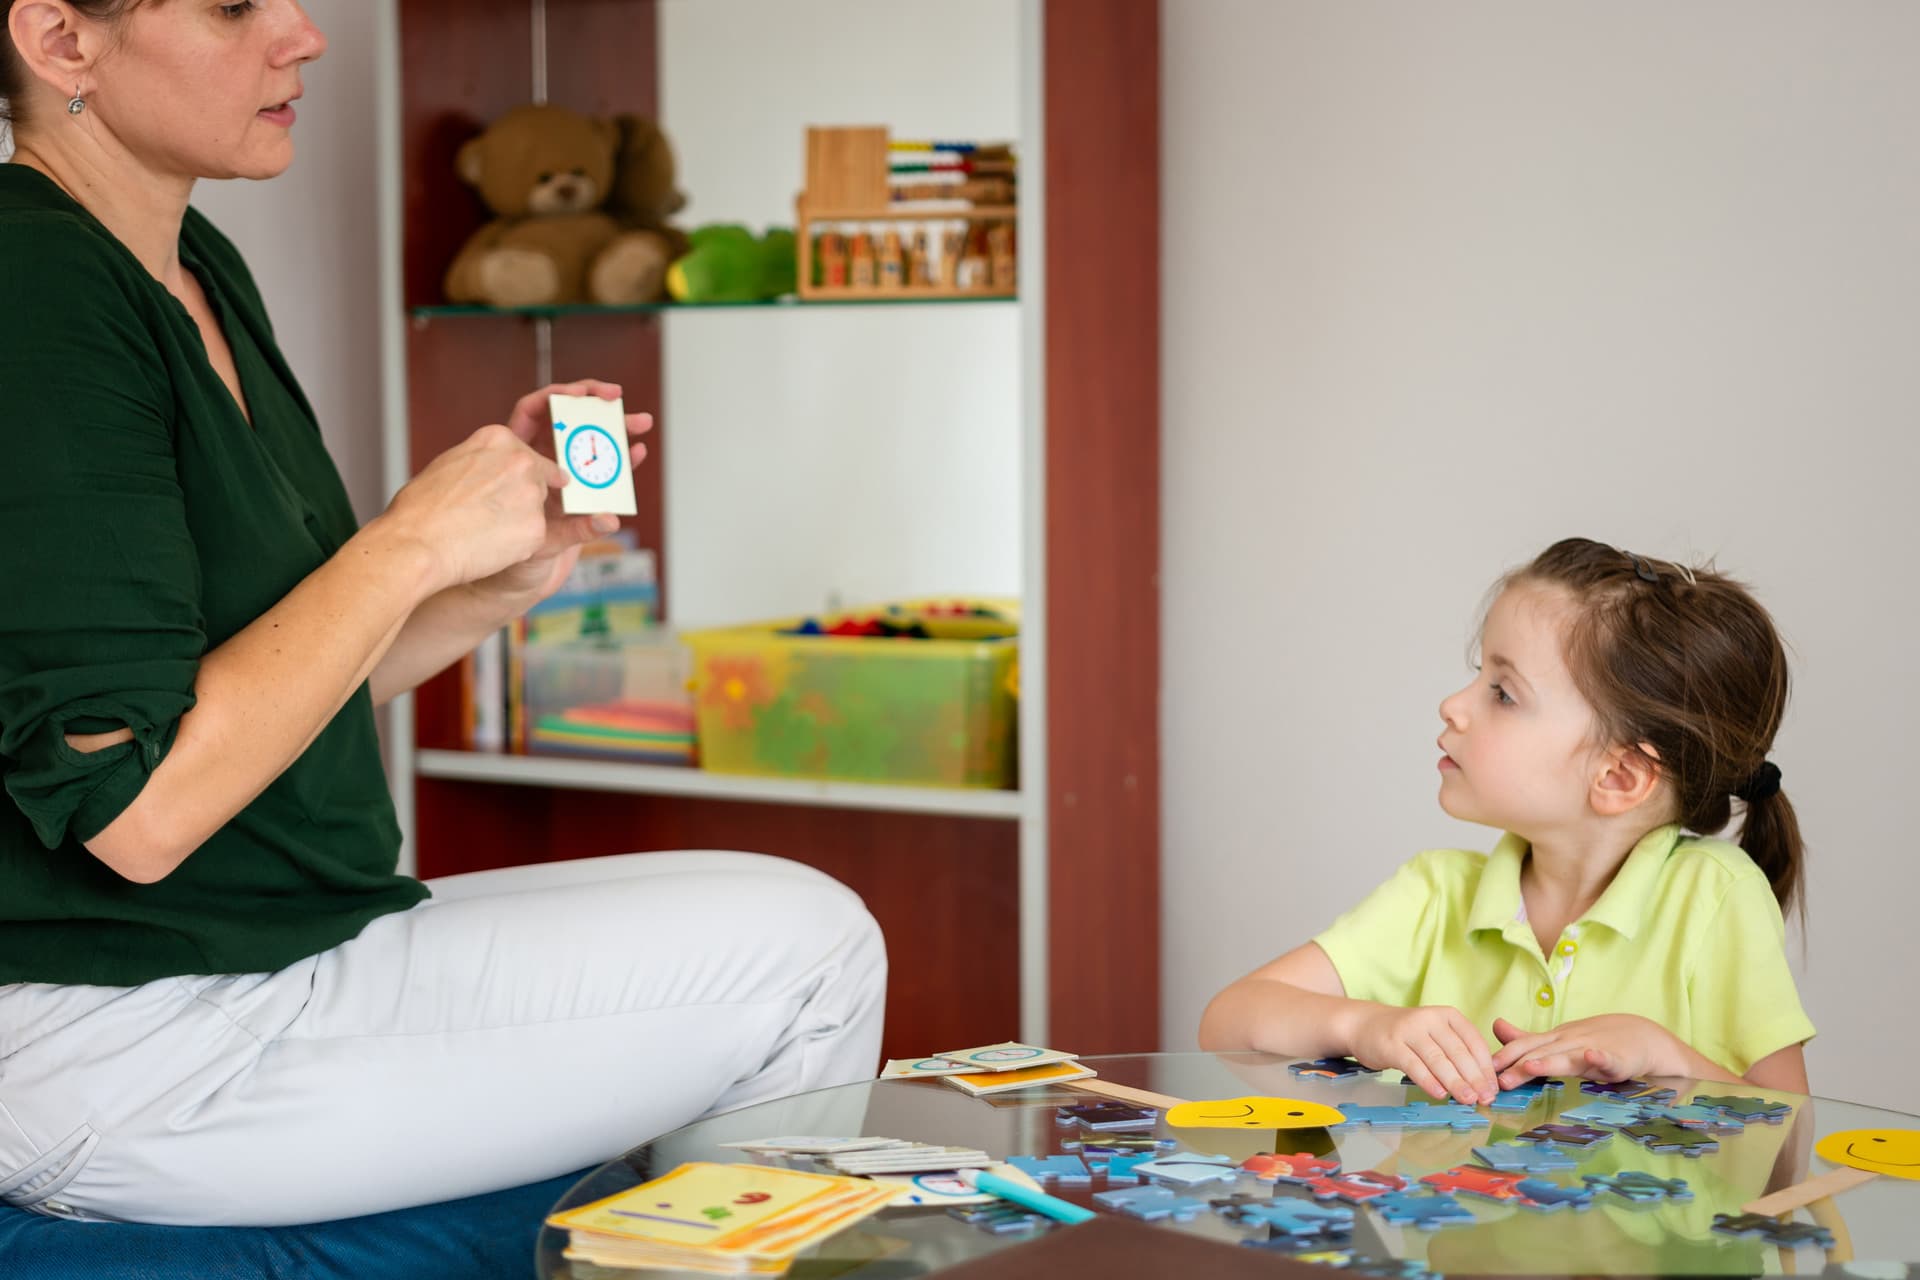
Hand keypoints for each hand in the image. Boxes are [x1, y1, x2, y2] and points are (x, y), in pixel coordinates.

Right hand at [381, 423, 567, 592]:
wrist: (416, 543)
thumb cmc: (420, 508)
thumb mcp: (450, 462)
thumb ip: (482, 461)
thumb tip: (494, 469)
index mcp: (498, 439)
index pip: (528, 455)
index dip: (520, 476)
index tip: (514, 488)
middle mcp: (521, 461)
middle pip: (538, 482)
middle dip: (521, 500)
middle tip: (489, 517)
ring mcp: (531, 494)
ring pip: (536, 511)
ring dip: (519, 523)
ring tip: (483, 532)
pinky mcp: (537, 528)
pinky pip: (534, 538)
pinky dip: (517, 547)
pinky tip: (489, 547)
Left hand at [469, 381, 655, 607]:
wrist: (498, 580)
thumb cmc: (496, 553)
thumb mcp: (530, 539)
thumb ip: (573, 530)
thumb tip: (609, 520)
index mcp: (513, 457)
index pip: (536, 413)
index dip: (559, 398)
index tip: (582, 395)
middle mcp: (537, 463)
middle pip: (568, 423)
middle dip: (595, 407)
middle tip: (616, 397)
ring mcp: (559, 480)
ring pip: (588, 448)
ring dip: (616, 433)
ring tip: (640, 423)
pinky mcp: (577, 498)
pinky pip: (600, 475)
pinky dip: (619, 464)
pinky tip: (636, 454)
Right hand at [1350, 1003, 1499, 1102]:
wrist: (1366, 1025)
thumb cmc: (1408, 1034)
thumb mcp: (1436, 1034)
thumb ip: (1457, 1052)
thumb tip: (1482, 1084)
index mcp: (1447, 1015)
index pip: (1474, 1042)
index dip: (1486, 1067)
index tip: (1494, 1089)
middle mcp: (1429, 1018)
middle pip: (1458, 1052)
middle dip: (1475, 1078)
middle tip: (1485, 1099)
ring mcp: (1409, 1030)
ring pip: (1438, 1060)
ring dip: (1456, 1082)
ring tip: (1468, 1100)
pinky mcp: (1391, 1044)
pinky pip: (1414, 1065)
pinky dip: (1428, 1081)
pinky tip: (1439, 1094)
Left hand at [1490, 1014, 1682, 1088]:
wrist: (1642, 1035)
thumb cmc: (1595, 1040)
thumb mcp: (1558, 1039)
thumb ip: (1528, 1039)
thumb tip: (1496, 1027)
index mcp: (1555, 1039)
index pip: (1525, 1046)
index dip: (1504, 1057)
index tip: (1482, 1070)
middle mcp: (1570, 1041)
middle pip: (1541, 1053)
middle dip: (1518, 1066)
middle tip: (1498, 1080)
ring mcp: (1594, 1048)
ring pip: (1569, 1056)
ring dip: (1550, 1060)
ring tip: (1530, 1067)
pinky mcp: (1619, 1059)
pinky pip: (1609, 1058)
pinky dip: (1601, 1057)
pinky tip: (1592, 1056)